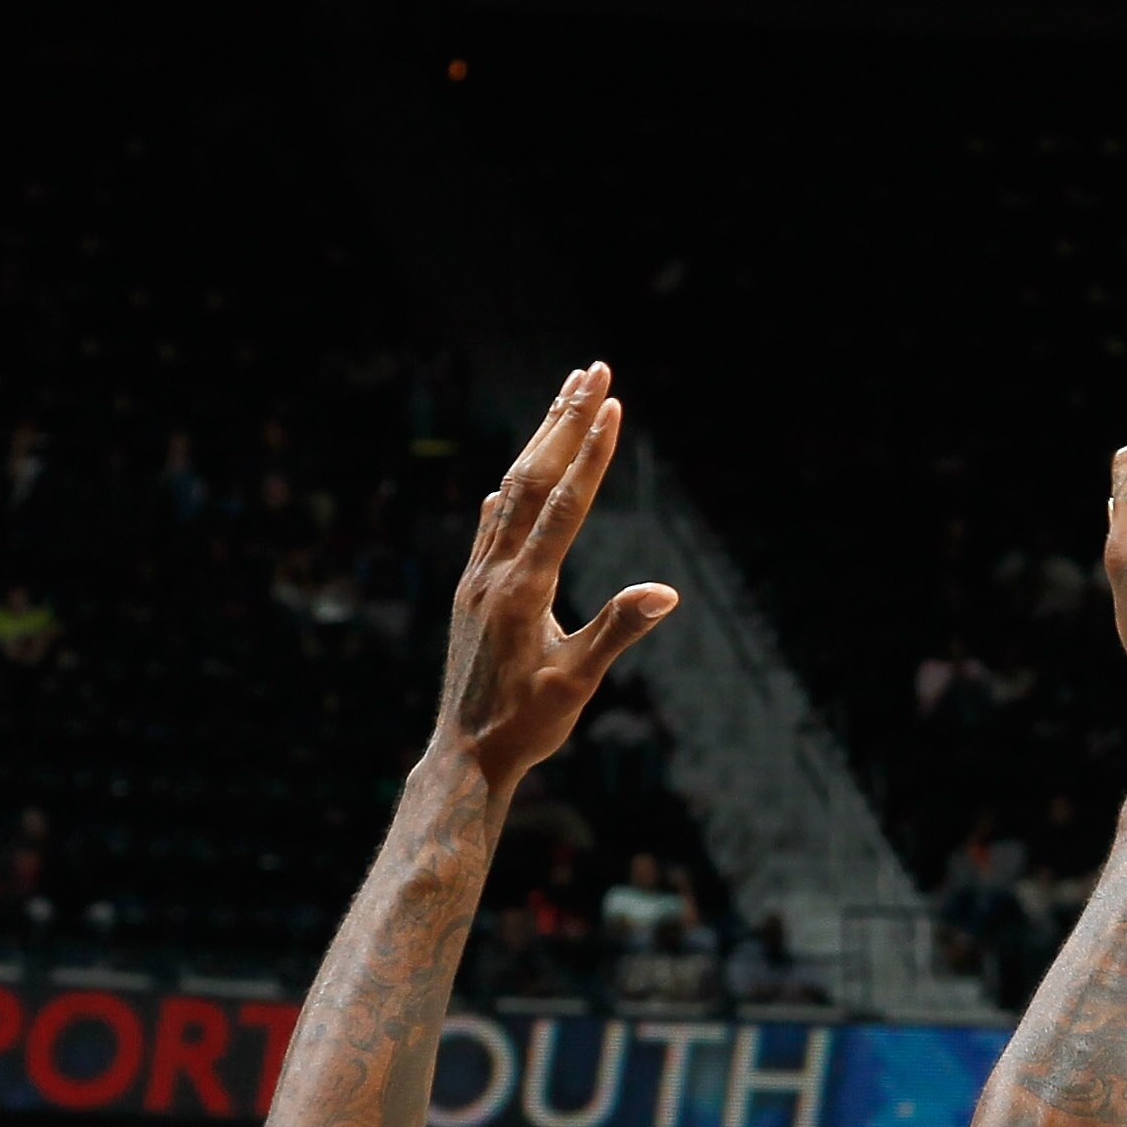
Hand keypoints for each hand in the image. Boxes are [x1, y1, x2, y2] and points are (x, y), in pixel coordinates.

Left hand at [437, 363, 677, 793]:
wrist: (462, 756)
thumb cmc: (525, 727)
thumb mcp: (576, 684)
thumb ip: (616, 631)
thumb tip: (664, 592)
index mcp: (522, 589)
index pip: (563, 505)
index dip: (590, 452)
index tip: (611, 403)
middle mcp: (494, 571)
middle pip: (532, 479)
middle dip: (564, 421)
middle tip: (593, 369)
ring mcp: (478, 578)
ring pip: (510, 493)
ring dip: (538, 442)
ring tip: (563, 398)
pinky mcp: (471, 592)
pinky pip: (489, 526)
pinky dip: (508, 493)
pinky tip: (510, 484)